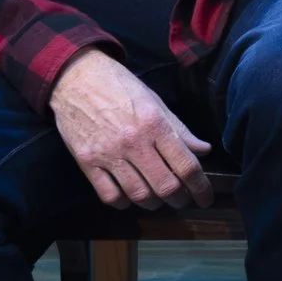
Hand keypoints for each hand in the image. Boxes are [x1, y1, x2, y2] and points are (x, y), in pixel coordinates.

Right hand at [49, 49, 211, 208]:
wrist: (76, 77)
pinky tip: (128, 196)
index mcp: (155, 124)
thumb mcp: (155, 102)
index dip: (200, 188)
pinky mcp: (86, 162)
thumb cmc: (120, 86)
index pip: (186, 165)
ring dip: (153, 203)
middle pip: (165, 186)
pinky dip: (123, 202)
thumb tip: (204, 150)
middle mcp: (133, 142)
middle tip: (182, 199)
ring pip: (139, 195)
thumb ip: (179, 129)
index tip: (205, 199)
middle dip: (179, 199)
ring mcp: (108, 154)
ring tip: (157, 198)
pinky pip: (109, 195)